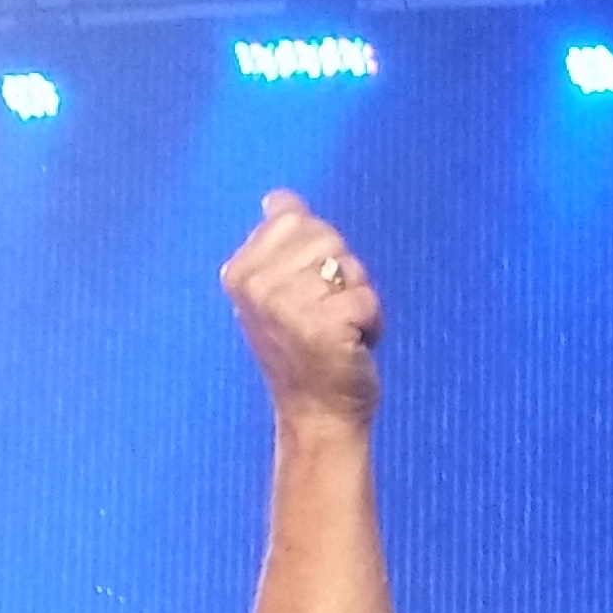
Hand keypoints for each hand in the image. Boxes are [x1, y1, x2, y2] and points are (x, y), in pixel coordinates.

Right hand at [222, 188, 381, 423]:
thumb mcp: (278, 290)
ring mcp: (287, 306)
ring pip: (351, 267)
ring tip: (338, 331)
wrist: (316, 414)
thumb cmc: (304, 351)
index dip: (318, 253)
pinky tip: (351, 346)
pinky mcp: (322, 325)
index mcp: (240, 271)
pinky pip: (367, 298)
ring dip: (357, 300)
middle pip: (327, 237)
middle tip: (325, 315)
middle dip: (341, 274)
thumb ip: (280, 241)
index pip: (296, 218)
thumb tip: (279, 198)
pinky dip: (372, 322)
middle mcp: (256, 285)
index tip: (306, 293)